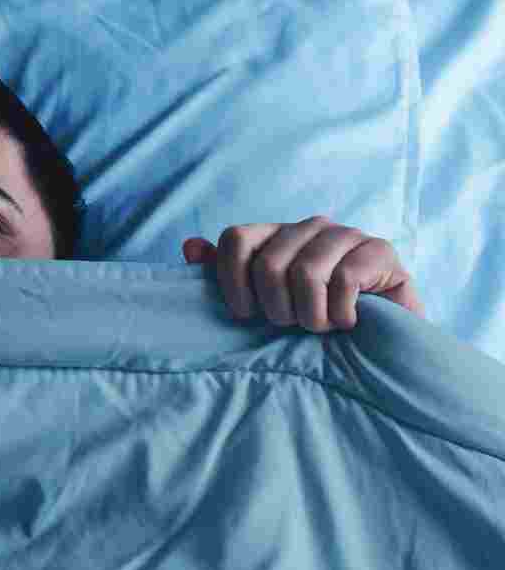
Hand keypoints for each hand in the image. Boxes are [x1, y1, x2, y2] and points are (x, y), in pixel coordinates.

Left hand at [182, 215, 425, 332]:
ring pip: (306, 272)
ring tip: (321, 327)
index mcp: (275, 235)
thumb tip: (190, 246)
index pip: (235, 238)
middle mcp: (309, 226)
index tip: (246, 314)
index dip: (232, 281)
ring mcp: (346, 234)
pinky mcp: (379, 250)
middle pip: (269, 263)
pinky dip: (341, 314)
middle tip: (293, 325)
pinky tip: (348, 322)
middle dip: (277, 309)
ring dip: (310, 316)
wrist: (378, 343)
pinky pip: (345, 280)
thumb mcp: (262, 304)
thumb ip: (225, 275)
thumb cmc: (312, 322)